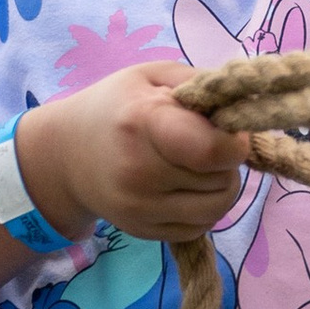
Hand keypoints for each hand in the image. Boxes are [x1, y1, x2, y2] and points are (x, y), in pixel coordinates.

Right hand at [23, 62, 250, 243]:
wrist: (64, 155)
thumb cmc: (115, 107)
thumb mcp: (152, 77)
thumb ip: (200, 85)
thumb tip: (245, 106)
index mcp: (143, 123)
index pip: (212, 150)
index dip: (234, 142)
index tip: (229, 131)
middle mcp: (140, 172)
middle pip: (222, 179)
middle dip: (226, 162)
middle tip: (206, 146)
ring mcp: (140, 208)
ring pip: (217, 209)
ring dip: (221, 187)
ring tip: (199, 168)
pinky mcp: (144, 232)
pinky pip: (200, 228)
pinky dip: (204, 209)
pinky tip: (185, 188)